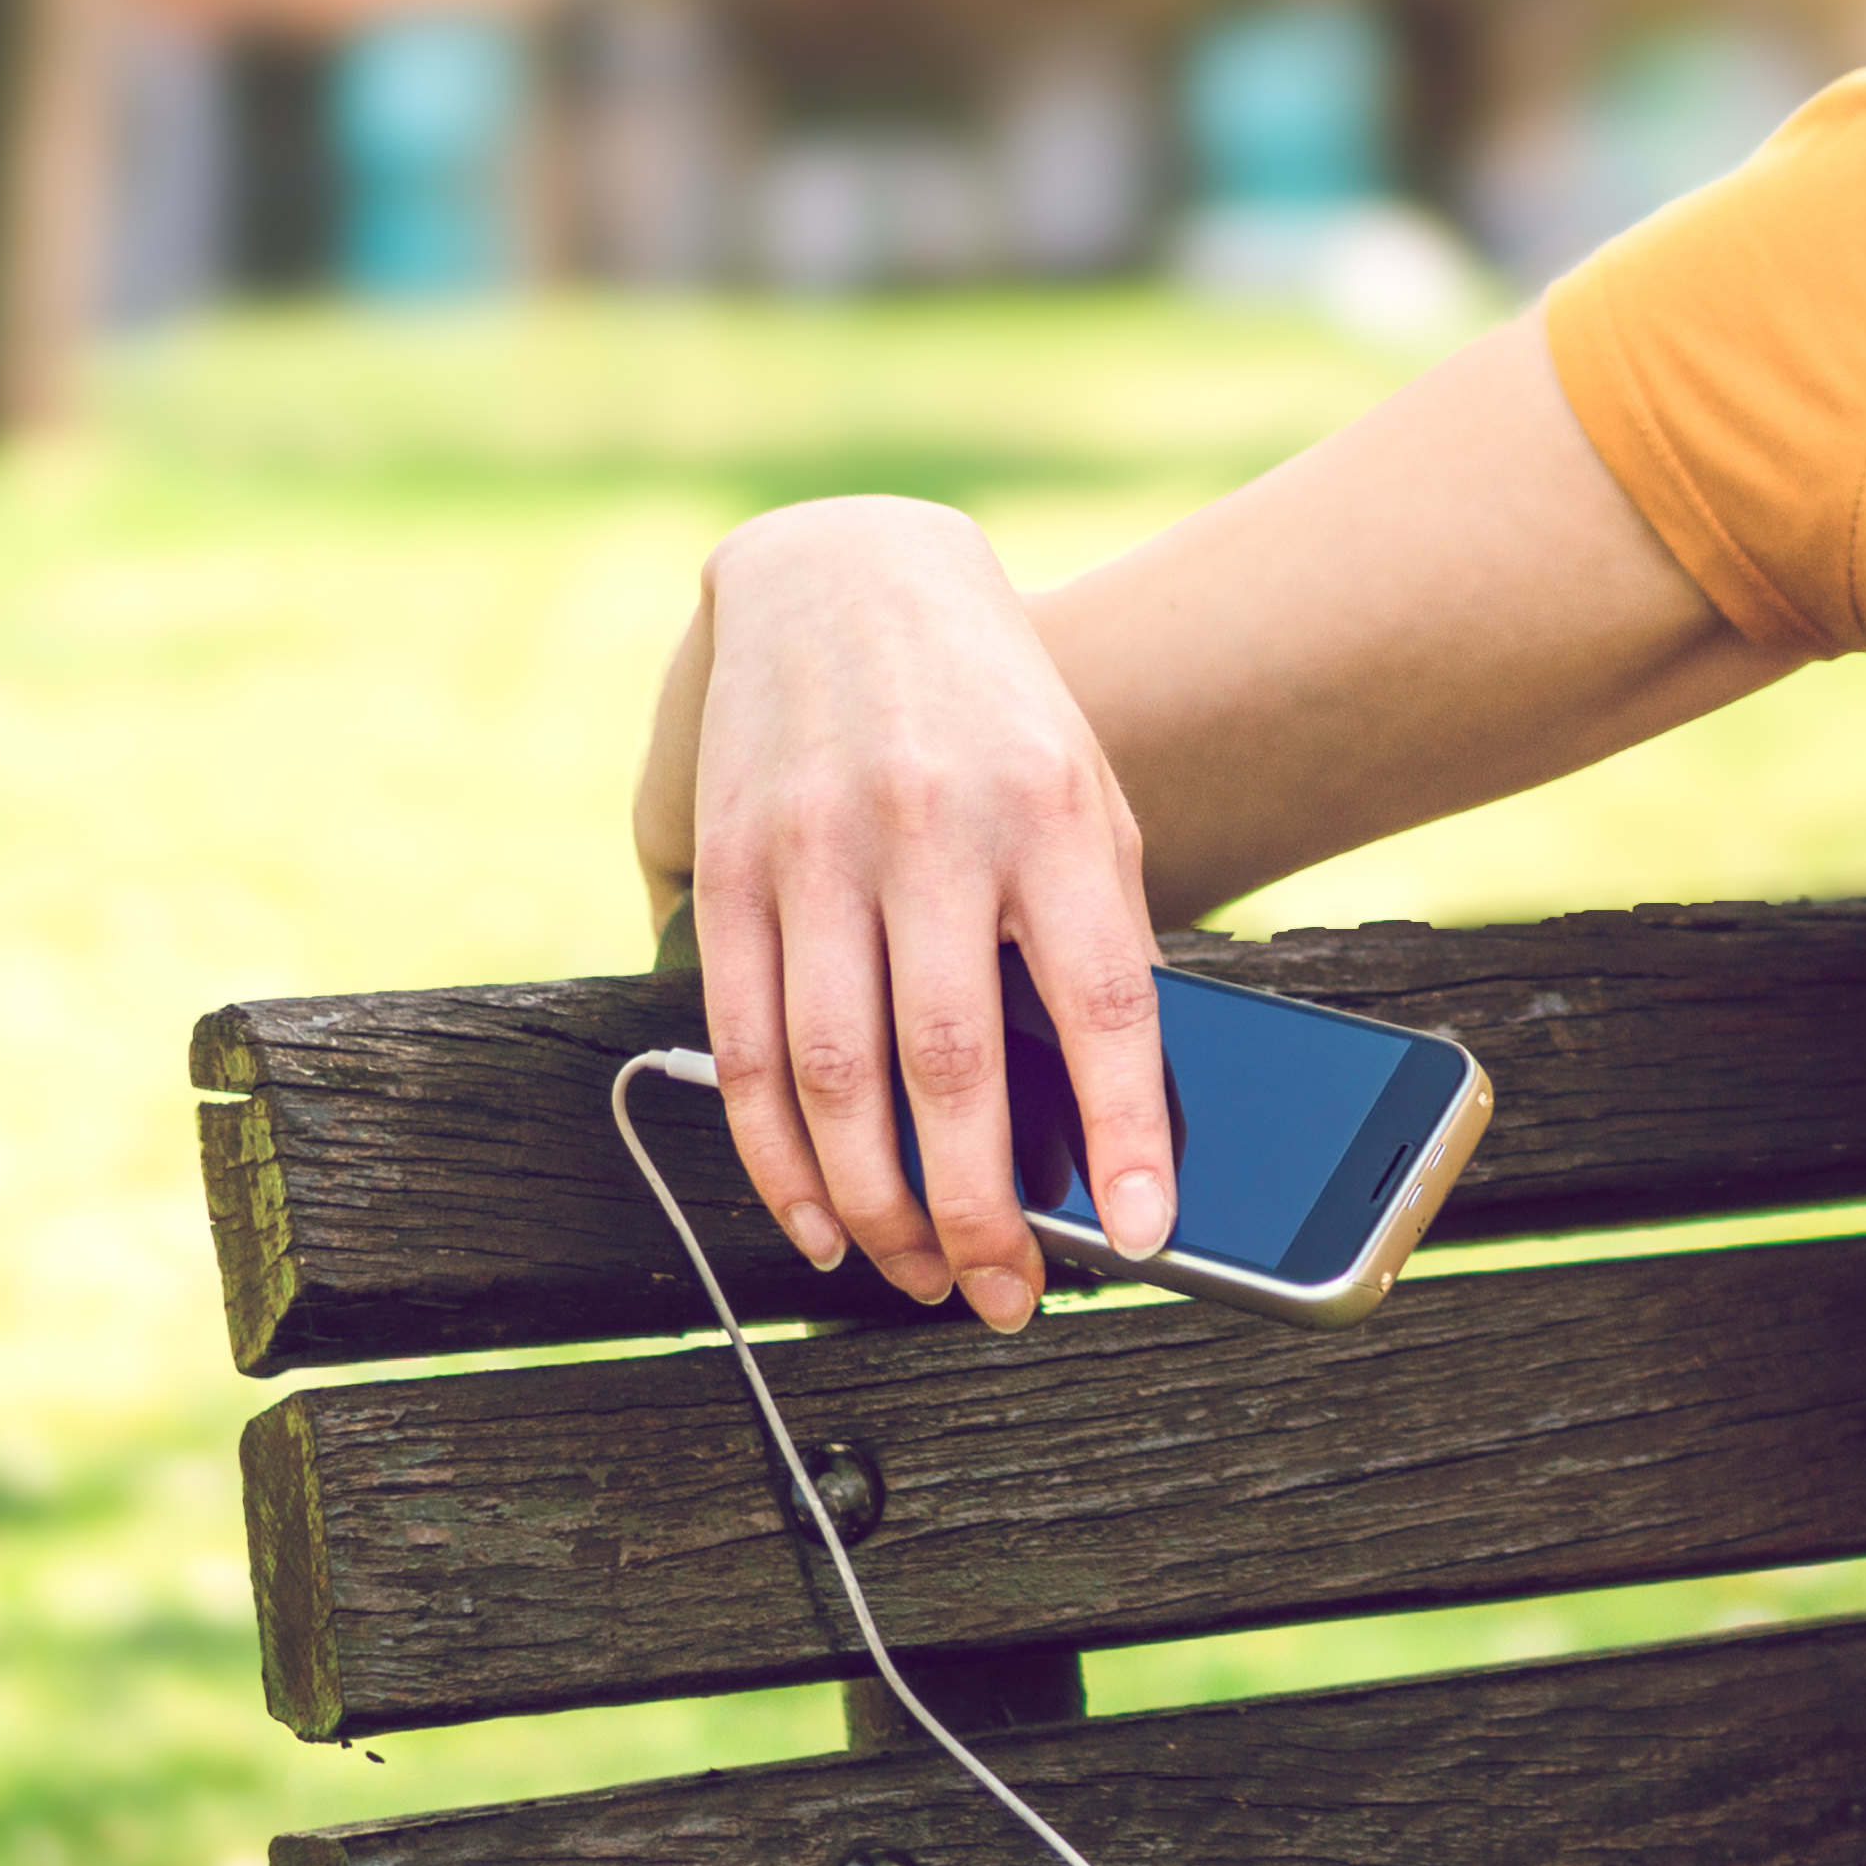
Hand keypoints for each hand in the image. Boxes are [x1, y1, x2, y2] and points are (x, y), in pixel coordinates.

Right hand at [662, 498, 1175, 1332]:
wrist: (846, 569)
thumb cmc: (990, 715)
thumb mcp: (1079, 799)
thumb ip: (1090, 939)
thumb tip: (1102, 1124)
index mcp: (1049, 810)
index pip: (1098, 995)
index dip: (1119, 1129)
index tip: (1135, 1236)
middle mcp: (929, 828)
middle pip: (951, 1064)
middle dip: (976, 1210)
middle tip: (1003, 1295)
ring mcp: (816, 847)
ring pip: (836, 1074)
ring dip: (875, 1205)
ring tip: (917, 1275)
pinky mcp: (730, 865)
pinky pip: (747, 1040)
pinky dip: (775, 1151)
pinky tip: (818, 1214)